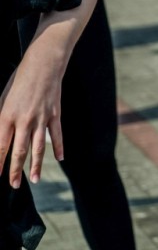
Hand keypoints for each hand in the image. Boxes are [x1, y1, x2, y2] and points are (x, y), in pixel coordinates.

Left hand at [0, 48, 63, 187]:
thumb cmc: (19, 80)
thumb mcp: (3, 98)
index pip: (0, 146)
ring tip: (33, 180)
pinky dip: (58, 147)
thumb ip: (1, 119)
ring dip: (35, 165)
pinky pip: (56, 134)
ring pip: (38, 147)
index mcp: (7, 116)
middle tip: (14, 186)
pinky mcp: (55, 114)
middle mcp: (24, 120)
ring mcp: (42, 118)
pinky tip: (60, 158)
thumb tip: (0, 136)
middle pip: (19, 151)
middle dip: (15, 170)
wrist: (44, 64)